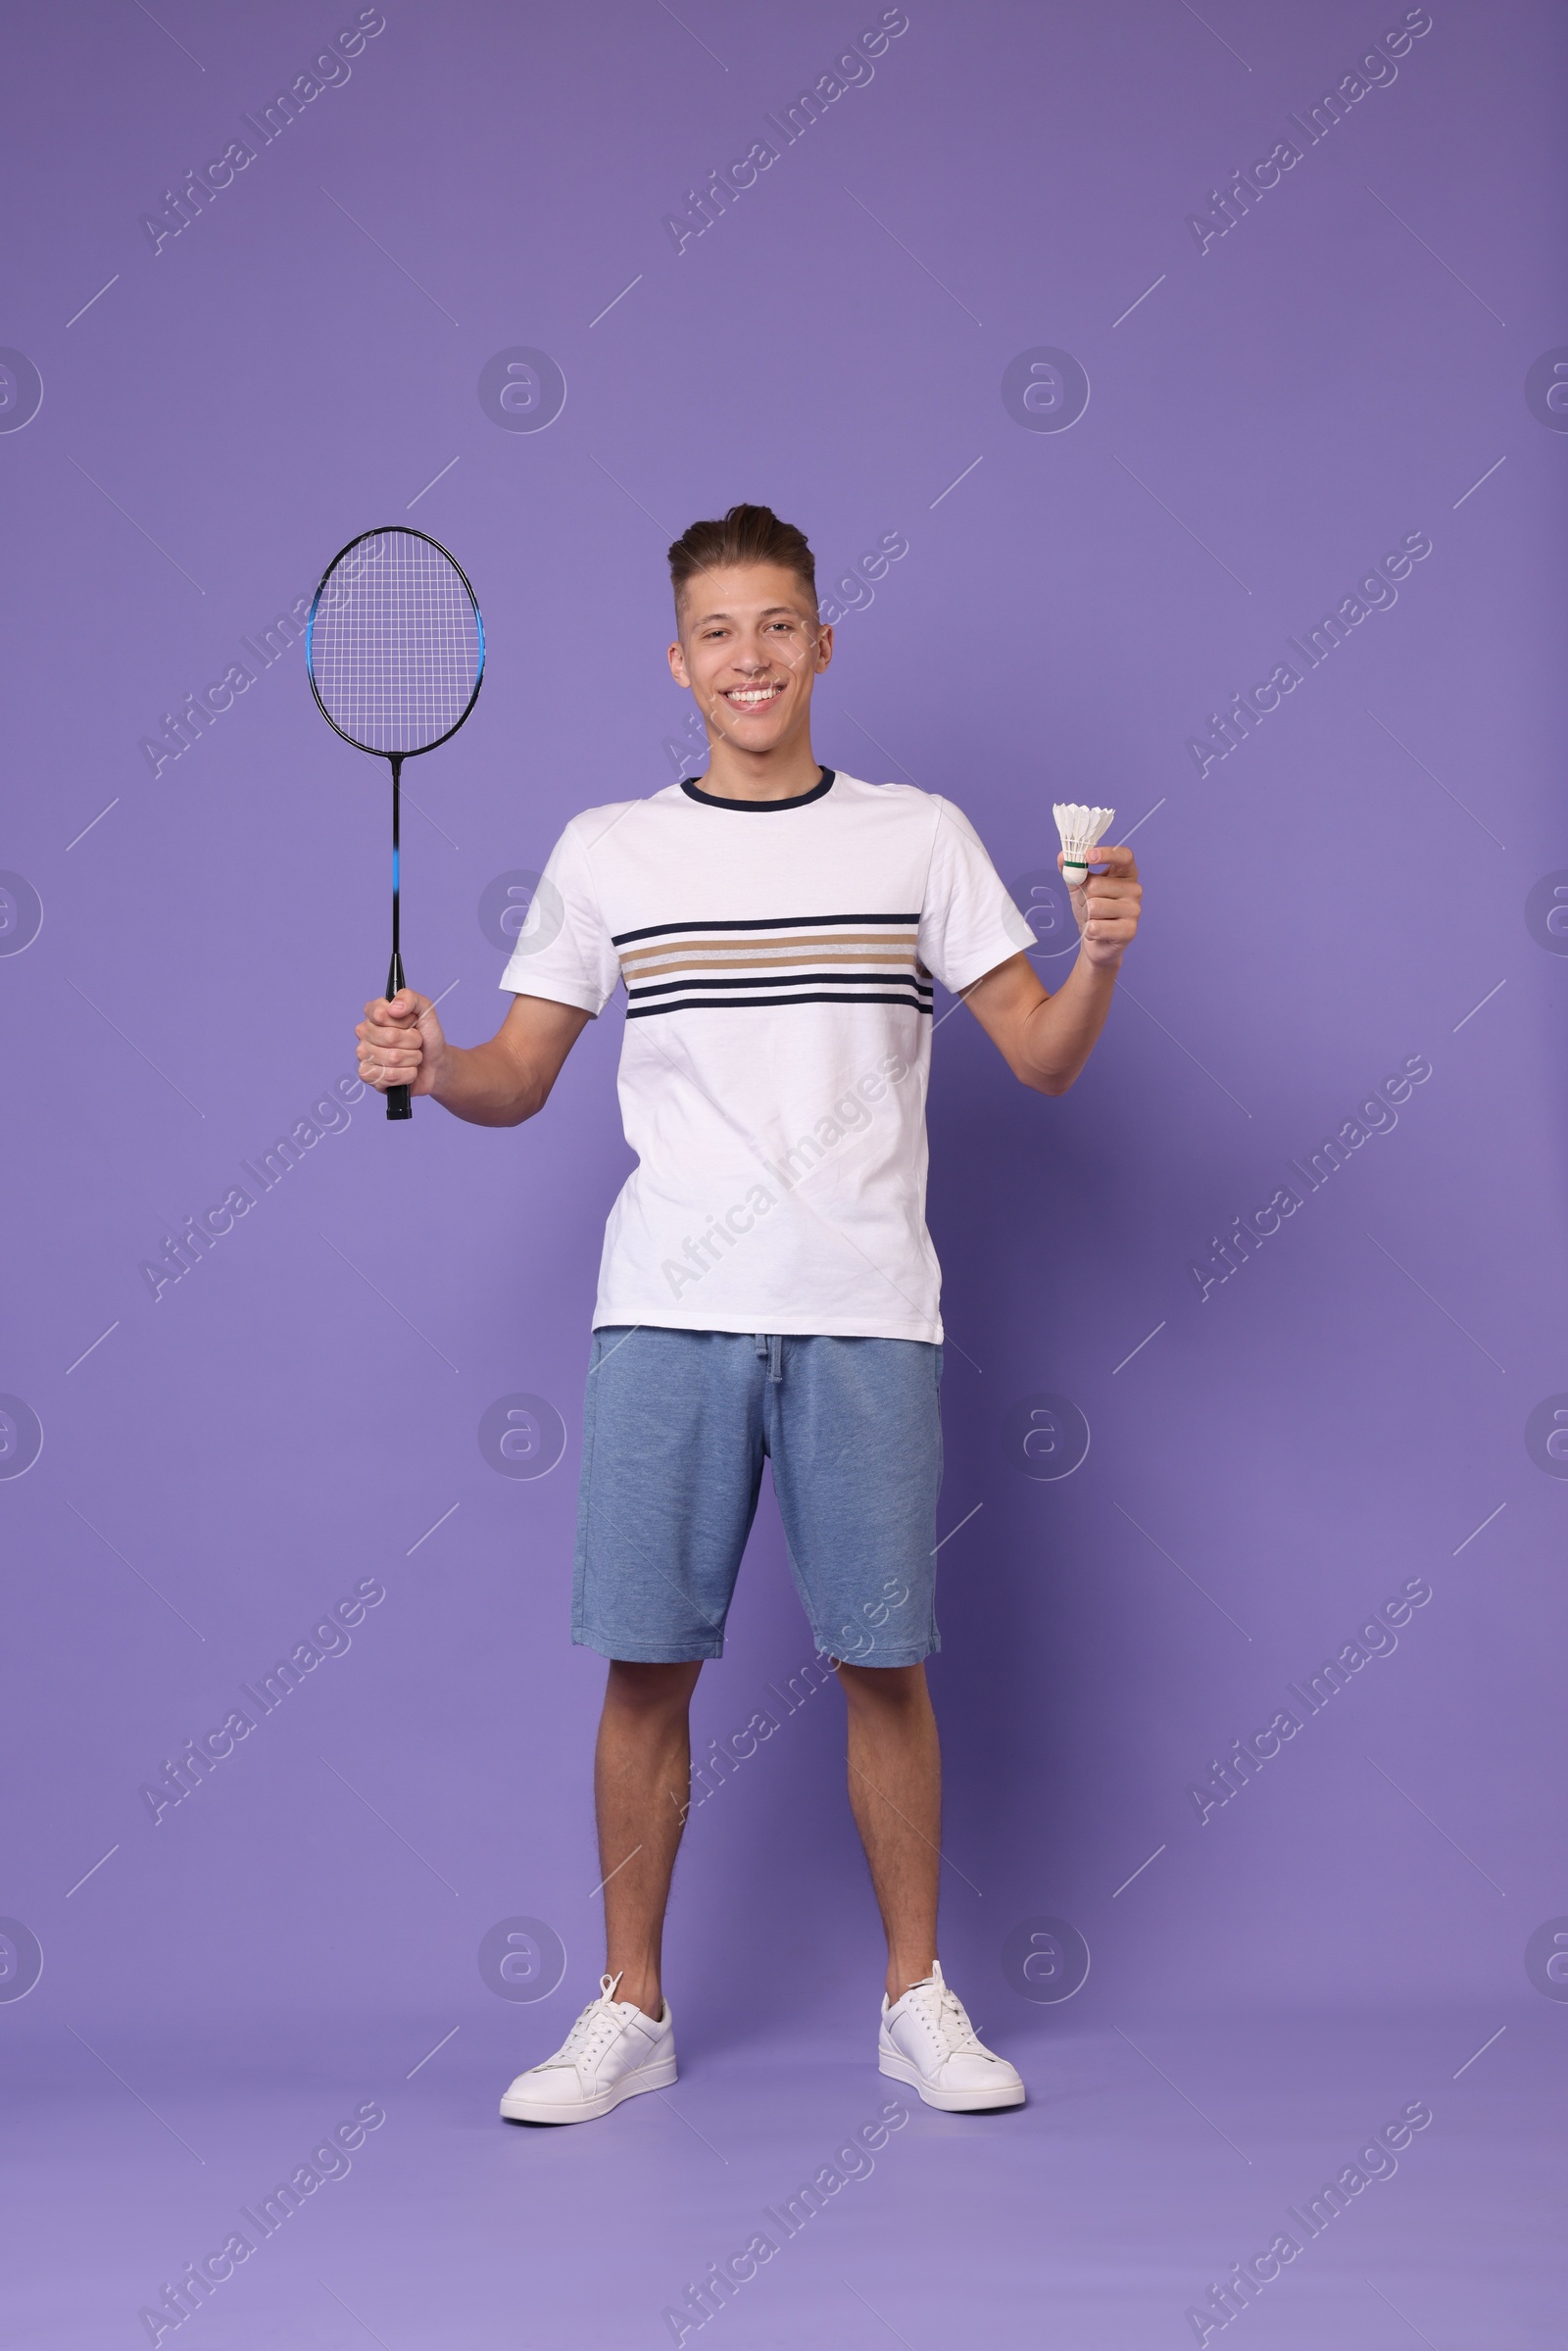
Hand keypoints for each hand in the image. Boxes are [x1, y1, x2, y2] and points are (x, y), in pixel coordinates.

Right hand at [355, 987, 446, 1096]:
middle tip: (416, 1042)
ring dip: (412, 1059)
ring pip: (392, 1058)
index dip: (404, 1021)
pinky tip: (407, 1071)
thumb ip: (410, 998)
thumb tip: (393, 1008)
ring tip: (413, 1056)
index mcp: (373, 1012)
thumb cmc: (427, 1036)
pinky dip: (407, 1075)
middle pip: (390, 1037)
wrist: (435, 1063)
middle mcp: (364, 1032)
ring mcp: (363, 1054)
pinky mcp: (367, 1075)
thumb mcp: (425, 1010)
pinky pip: (388, 1076)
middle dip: (413, 1041)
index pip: (381, 1013)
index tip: (412, 1022)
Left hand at [1061, 842, 1140, 967]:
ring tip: (1093, 919)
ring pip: (1094, 906)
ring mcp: (1135, 910)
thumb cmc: (1092, 911)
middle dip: (1082, 897)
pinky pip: (1096, 926)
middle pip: (1096, 885)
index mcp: (1126, 873)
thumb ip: (1071, 871)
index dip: (1107, 853)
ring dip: (1085, 915)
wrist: (1096, 942)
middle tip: (1086, 905)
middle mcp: (1135, 889)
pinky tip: (1096, 932)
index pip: (1124, 855)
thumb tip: (1063, 856)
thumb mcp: (1079, 887)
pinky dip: (1088, 930)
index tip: (1088, 856)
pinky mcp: (1129, 930)